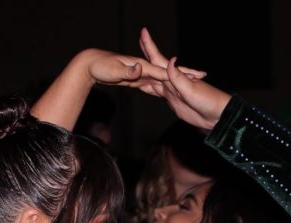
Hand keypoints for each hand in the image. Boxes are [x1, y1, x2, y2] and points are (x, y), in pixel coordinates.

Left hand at [80, 48, 204, 94]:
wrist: (89, 64)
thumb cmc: (100, 67)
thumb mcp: (113, 70)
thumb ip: (128, 71)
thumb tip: (139, 68)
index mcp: (142, 67)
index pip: (165, 73)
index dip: (181, 74)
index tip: (197, 76)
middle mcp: (144, 69)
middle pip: (168, 73)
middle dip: (184, 74)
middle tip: (201, 75)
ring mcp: (140, 74)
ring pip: (162, 79)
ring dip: (176, 80)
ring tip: (191, 80)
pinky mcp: (135, 79)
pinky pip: (153, 84)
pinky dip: (162, 86)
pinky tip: (167, 90)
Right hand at [139, 28, 231, 129]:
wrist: (216, 116)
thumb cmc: (208, 101)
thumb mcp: (191, 89)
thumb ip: (178, 77)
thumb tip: (171, 60)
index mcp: (176, 76)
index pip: (158, 59)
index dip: (150, 46)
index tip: (143, 32)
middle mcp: (172, 81)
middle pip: (154, 65)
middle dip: (146, 52)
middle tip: (139, 39)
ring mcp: (172, 90)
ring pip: (154, 78)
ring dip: (145, 71)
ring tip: (135, 63)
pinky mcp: (173, 100)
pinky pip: (158, 92)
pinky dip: (150, 87)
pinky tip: (145, 85)